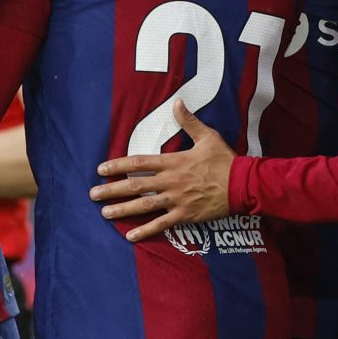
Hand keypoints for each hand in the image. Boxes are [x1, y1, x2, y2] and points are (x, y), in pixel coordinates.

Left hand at [89, 108, 236, 240]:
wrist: (244, 184)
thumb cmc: (226, 160)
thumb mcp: (208, 137)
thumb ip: (189, 122)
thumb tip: (177, 102)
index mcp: (174, 162)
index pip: (139, 163)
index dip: (118, 166)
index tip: (101, 169)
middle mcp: (171, 181)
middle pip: (135, 186)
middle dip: (112, 190)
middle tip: (93, 194)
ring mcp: (177, 200)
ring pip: (144, 205)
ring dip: (123, 210)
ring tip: (104, 213)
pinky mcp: (185, 215)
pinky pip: (162, 225)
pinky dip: (146, 231)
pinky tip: (130, 236)